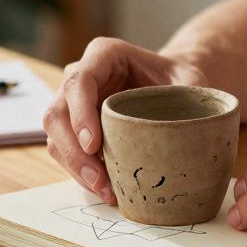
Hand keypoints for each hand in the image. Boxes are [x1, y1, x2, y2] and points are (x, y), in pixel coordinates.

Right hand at [44, 38, 207, 204]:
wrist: (173, 86)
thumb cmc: (179, 79)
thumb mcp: (190, 81)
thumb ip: (189, 98)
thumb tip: (191, 130)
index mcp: (105, 54)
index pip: (80, 81)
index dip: (81, 113)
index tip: (93, 144)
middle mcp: (80, 76)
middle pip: (57, 112)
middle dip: (74, 150)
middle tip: (99, 180)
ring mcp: (72, 102)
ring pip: (55, 135)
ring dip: (76, 167)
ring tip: (106, 191)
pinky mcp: (73, 127)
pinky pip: (64, 150)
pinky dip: (80, 172)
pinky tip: (104, 188)